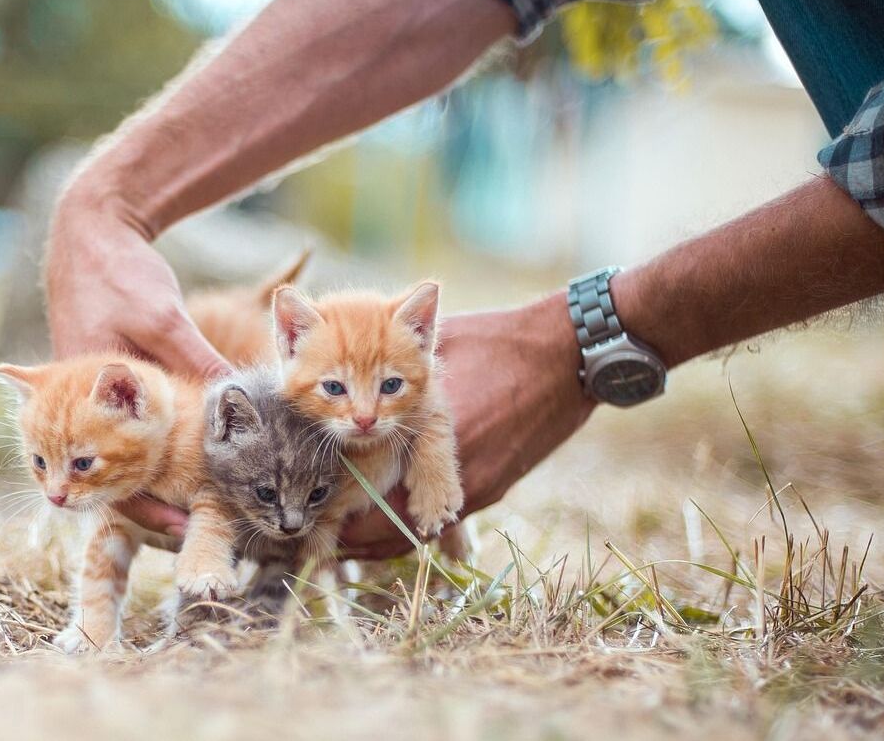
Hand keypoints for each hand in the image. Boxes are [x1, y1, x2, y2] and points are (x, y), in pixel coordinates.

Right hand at [47, 187, 230, 536]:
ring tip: (190, 499)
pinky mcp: (103, 378)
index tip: (181, 523)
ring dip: (148, 472)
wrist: (89, 231)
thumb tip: (242, 402)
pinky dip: (148, 439)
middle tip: (191, 521)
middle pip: (109, 469)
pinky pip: (121, 421)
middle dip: (149, 498)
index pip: (107, 470)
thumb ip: (199, 362)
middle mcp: (79, 400)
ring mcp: (88, 390)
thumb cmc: (120, 273)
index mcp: (82, 395)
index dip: (145, 503)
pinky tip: (183, 450)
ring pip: (116, 446)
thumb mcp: (164, 320)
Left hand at [338, 292, 595, 558]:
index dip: (336, 512)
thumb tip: (350, 370)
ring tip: (347, 542)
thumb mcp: (436, 350)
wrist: (571, 355)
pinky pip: (443, 522)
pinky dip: (413, 527)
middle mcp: (452, 470)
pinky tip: (392, 523)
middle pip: (389, 528)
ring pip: (416, 534)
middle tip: (321, 539)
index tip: (312, 514)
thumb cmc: (499, 341)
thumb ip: (393, 365)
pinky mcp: (494, 486)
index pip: (369, 496)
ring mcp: (477, 485)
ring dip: (381, 539)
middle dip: (352, 537)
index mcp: (428, 433)